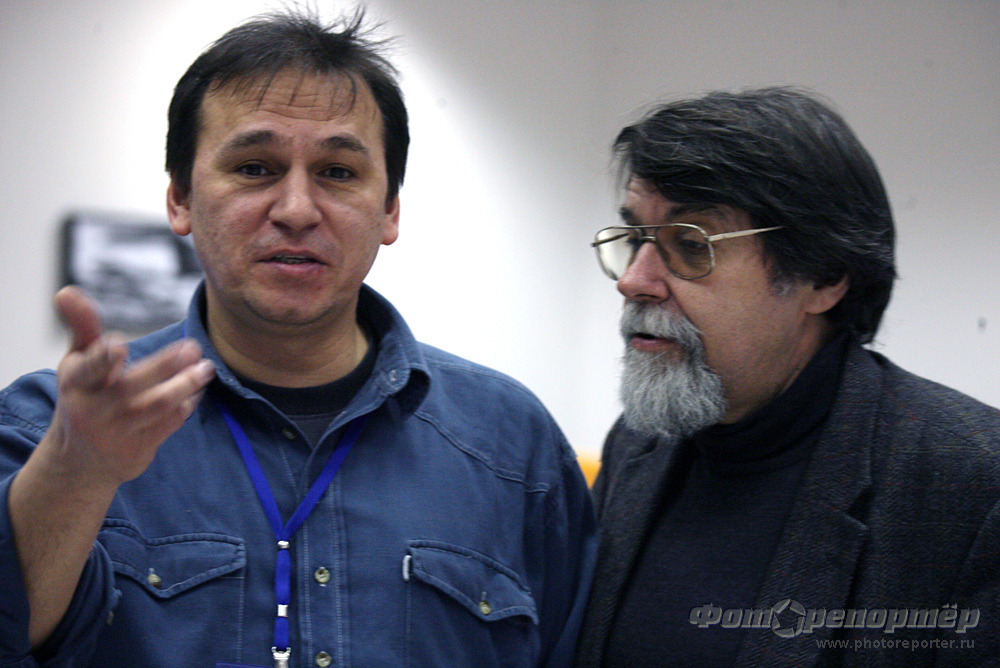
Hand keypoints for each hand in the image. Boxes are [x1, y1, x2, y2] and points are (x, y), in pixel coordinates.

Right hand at [39, 286, 215, 488]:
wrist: (79, 462)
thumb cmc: (84, 397)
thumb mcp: (75, 364)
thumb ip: (82, 327)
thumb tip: (66, 291)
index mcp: (76, 383)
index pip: (87, 369)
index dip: (101, 359)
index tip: (118, 346)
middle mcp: (92, 409)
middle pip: (130, 386)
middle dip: (163, 366)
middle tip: (192, 347)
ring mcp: (115, 432)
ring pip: (155, 406)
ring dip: (184, 385)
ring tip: (205, 368)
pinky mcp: (137, 449)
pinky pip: (167, 425)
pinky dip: (185, 406)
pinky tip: (198, 390)